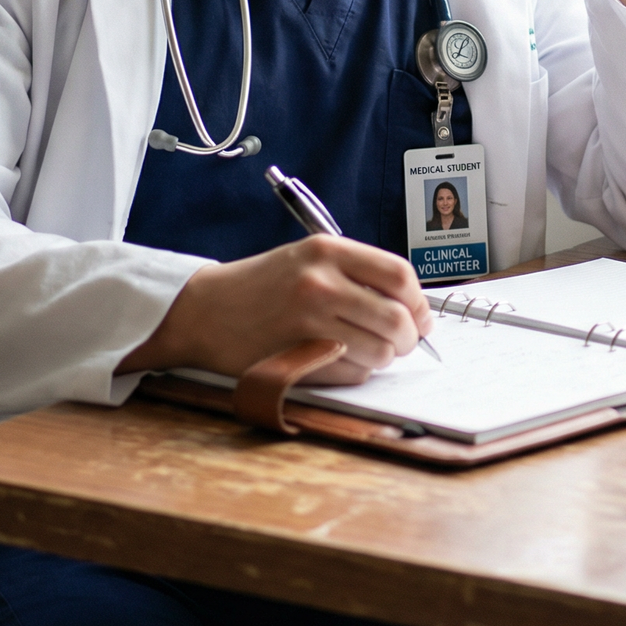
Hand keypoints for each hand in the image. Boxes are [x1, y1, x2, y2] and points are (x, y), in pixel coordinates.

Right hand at [117, 235, 433, 385]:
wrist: (205, 311)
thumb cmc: (263, 285)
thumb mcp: (309, 258)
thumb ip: (358, 273)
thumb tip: (412, 305)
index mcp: (327, 251)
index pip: (399, 275)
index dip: (418, 301)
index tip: (419, 314)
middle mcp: (320, 283)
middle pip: (397, 318)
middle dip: (408, 337)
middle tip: (401, 341)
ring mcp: (309, 323)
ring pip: (380, 351)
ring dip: (382, 357)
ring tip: (364, 350)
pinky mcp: (298, 358)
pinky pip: (353, 374)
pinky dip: (356, 372)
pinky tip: (337, 359)